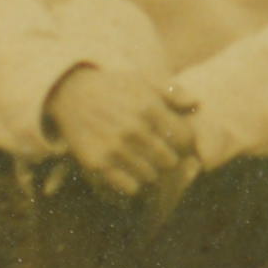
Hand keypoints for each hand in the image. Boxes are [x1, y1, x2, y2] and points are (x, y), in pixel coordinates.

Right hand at [48, 64, 198, 196]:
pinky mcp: (98, 163)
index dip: (186, 144)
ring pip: (151, 177)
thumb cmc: (114, 87)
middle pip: (170, 161)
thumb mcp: (144, 81)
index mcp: (149, 108)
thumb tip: (197, 105)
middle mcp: (134, 129)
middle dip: (169, 159)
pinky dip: (133, 183)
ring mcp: (115, 148)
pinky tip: (128, 170)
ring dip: (151, 172)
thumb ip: (173, 93)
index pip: (185, 139)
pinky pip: (130, 187)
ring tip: (144, 162)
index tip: (177, 143)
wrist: (71, 93)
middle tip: (160, 155)